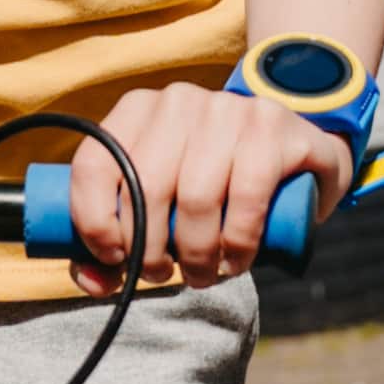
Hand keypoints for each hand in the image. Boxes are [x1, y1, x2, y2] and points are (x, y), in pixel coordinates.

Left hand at [69, 80, 347, 290]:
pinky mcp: (272, 127)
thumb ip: (116, 240)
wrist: (290, 149)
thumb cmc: (210, 181)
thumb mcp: (159, 198)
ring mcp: (227, 109)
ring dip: (196, 256)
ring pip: (196, 198)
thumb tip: (95, 282)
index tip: (114, 259)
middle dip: (149, 251)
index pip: (93, 164)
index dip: (93, 223)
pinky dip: (238, 243)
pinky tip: (235, 261)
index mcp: (137, 109)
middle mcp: (178, 101)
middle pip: (145, 188)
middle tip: (162, 276)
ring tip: (201, 275)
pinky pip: (247, 197)